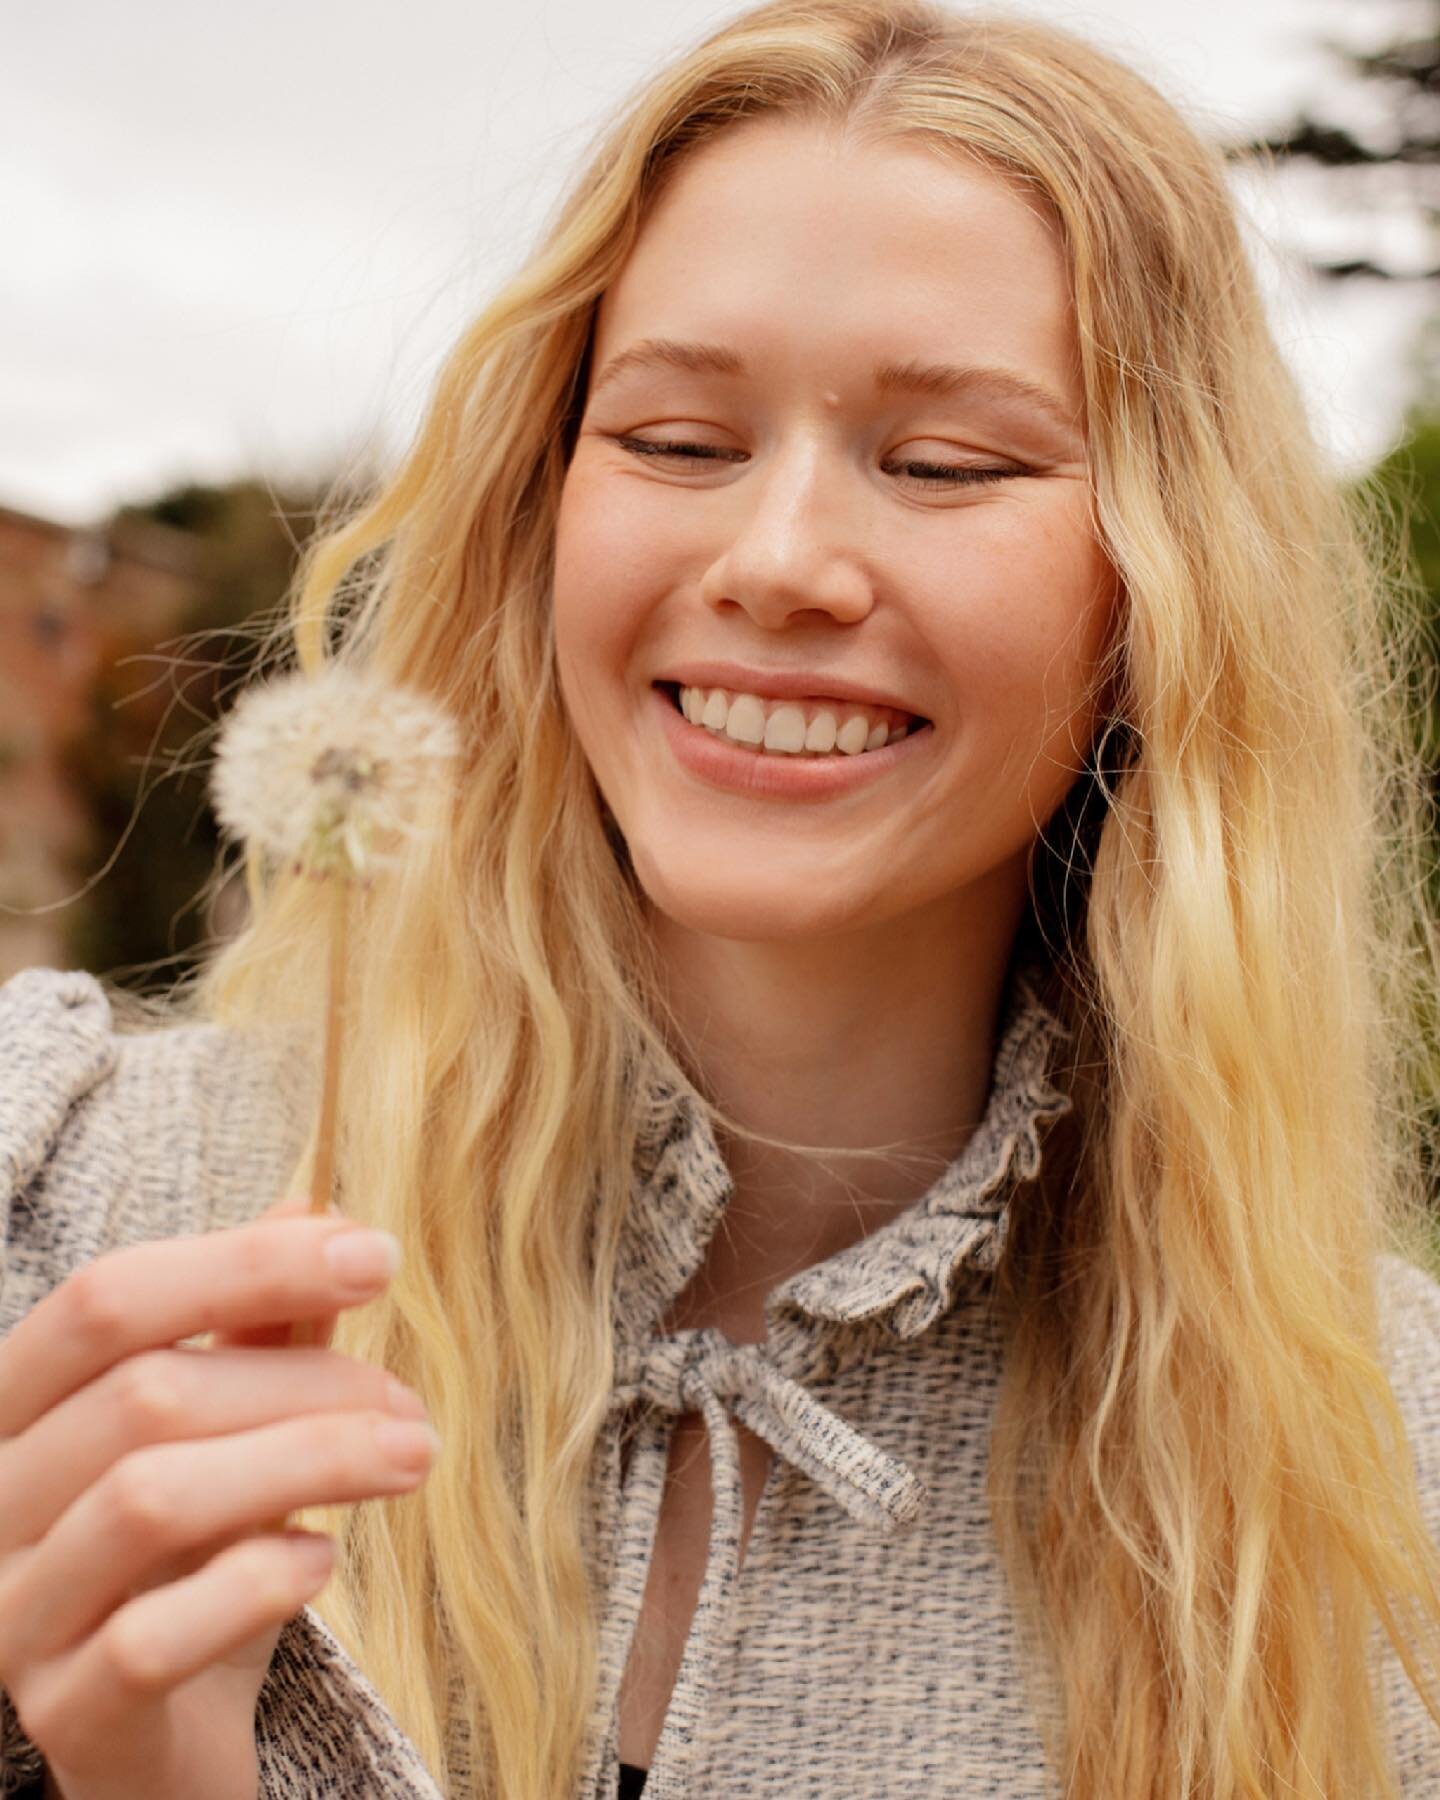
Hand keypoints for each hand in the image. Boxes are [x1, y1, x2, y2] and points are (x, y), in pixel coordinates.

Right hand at [0, 1193, 436, 1799]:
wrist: (162, 1742)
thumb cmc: (194, 1558)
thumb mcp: (231, 1430)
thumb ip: (260, 1330)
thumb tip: (313, 1211)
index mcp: (19, 1404)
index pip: (107, 1298)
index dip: (244, 1263)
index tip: (377, 1255)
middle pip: (146, 1394)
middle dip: (307, 1382)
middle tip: (411, 1406)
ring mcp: (14, 1612)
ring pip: (151, 1500)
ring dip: (309, 1462)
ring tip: (411, 1458)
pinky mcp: (66, 1714)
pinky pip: (151, 1638)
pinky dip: (258, 1583)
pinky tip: (324, 1561)